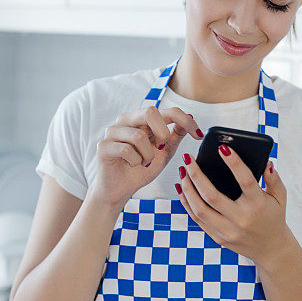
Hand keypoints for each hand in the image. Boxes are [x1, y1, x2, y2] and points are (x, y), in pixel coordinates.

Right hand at [88, 106, 202, 210]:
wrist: (120, 190)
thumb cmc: (141, 169)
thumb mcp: (164, 153)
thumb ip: (175, 136)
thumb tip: (191, 117)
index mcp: (141, 119)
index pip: (167, 110)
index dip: (184, 120)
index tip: (198, 134)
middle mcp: (126, 120)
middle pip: (150, 111)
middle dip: (162, 132)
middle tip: (161, 148)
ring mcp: (112, 131)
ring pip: (139, 135)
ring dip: (148, 155)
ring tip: (144, 162)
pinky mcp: (103, 146)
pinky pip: (126, 150)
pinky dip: (134, 162)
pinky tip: (131, 165)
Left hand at [175, 145, 290, 263]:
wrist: (271, 249)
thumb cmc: (274, 217)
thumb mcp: (280, 197)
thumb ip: (274, 178)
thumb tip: (266, 161)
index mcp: (258, 205)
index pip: (245, 180)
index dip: (234, 163)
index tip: (223, 148)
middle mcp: (241, 219)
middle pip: (212, 196)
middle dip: (196, 175)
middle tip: (188, 158)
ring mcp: (228, 231)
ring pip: (200, 209)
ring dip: (187, 188)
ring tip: (182, 171)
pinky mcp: (218, 238)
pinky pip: (197, 219)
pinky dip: (187, 202)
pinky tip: (182, 188)